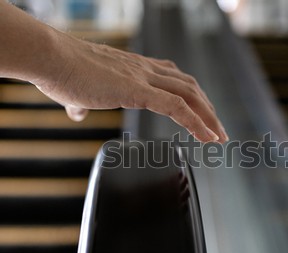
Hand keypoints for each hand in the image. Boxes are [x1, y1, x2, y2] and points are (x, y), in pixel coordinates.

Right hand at [34, 32, 228, 142]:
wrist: (49, 58)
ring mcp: (143, 78)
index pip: (175, 80)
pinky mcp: (137, 90)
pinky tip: (206, 138)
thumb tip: (78, 112)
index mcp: (136, 69)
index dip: (192, 98)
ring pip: (190, 96)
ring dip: (209, 118)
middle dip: (208, 110)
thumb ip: (83, 102)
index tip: (201, 115)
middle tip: (218, 131)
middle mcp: (145, 70)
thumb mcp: (78, 91)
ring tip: (219, 138)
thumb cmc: (60, 71)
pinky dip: (196, 123)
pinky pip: (177, 108)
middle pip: (190, 87)